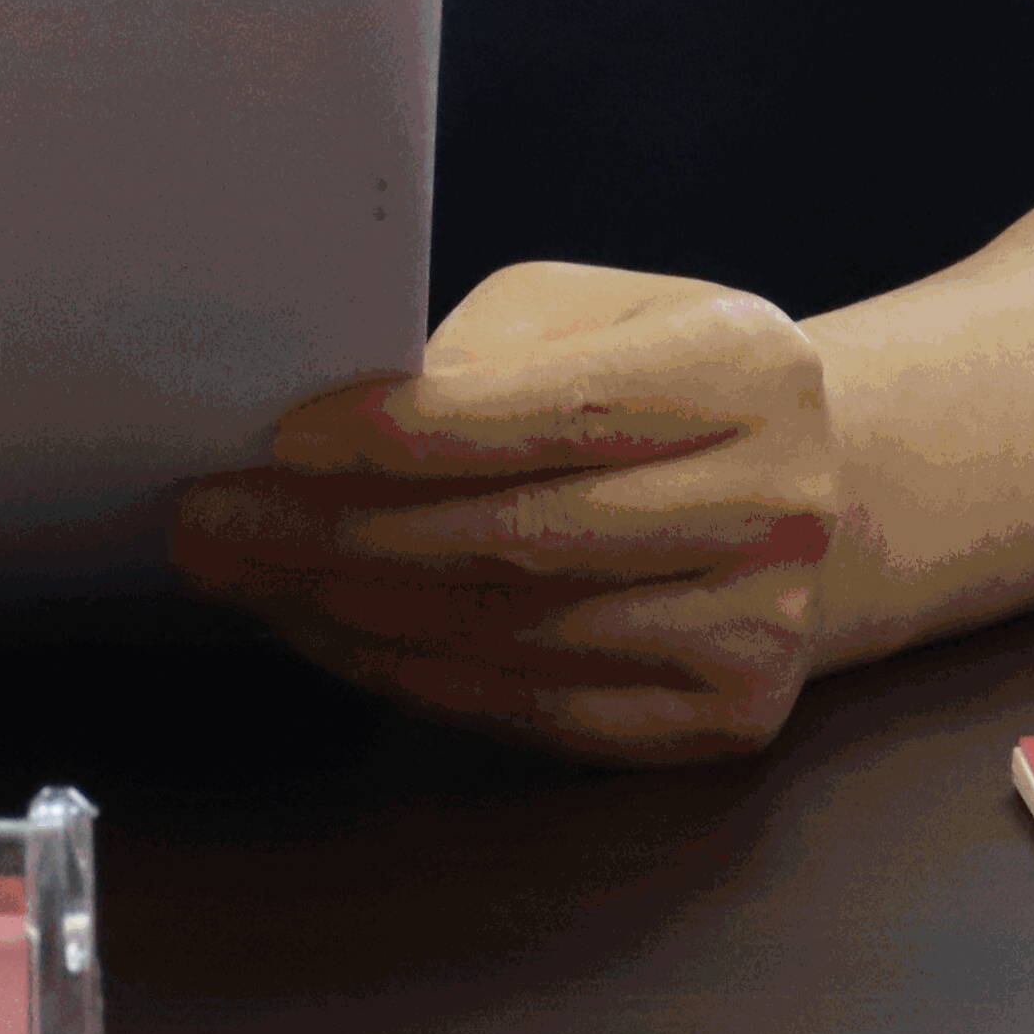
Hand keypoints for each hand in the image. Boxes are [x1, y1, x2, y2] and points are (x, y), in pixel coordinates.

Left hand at [166, 262, 845, 764]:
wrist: (820, 489)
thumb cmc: (659, 382)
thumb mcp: (590, 317)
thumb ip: (478, 358)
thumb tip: (316, 428)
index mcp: (742, 370)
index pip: (545, 413)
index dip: (401, 433)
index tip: (278, 439)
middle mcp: (773, 502)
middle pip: (518, 536)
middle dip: (338, 534)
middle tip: (212, 525)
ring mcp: (760, 624)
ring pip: (512, 633)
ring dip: (352, 616)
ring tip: (248, 582)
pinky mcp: (727, 716)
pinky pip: (536, 710)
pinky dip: (416, 677)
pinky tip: (332, 639)